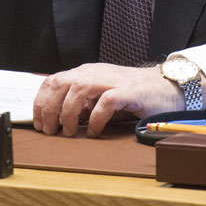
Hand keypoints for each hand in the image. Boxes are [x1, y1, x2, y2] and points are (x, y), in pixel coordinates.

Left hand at [31, 62, 205, 137]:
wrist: (166, 87)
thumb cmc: (132, 93)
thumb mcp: (101, 94)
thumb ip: (82, 102)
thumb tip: (59, 118)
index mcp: (86, 72)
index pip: (53, 80)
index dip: (41, 102)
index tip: (39, 123)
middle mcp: (95, 73)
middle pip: (60, 84)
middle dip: (49, 109)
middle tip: (51, 130)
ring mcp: (111, 80)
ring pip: (78, 90)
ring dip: (69, 113)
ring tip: (71, 132)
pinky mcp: (128, 92)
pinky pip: (106, 102)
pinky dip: (96, 119)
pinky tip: (95, 132)